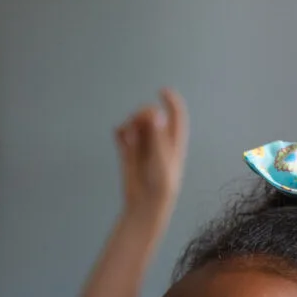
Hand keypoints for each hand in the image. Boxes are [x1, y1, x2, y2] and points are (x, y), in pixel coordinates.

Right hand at [113, 89, 187, 219]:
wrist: (145, 205)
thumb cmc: (160, 185)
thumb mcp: (162, 160)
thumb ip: (158, 136)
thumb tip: (155, 113)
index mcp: (174, 141)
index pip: (176, 114)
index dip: (171, 100)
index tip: (162, 91)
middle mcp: (159, 139)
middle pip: (151, 115)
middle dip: (142, 114)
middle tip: (137, 121)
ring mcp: (143, 145)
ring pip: (135, 123)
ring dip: (130, 123)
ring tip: (128, 135)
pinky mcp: (128, 151)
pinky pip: (123, 133)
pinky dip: (121, 131)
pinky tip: (120, 136)